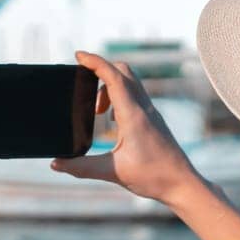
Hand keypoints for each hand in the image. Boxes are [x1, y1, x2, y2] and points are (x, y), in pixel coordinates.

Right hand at [51, 51, 202, 206]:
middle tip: (83, 80)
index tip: (78, 55)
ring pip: (131, 82)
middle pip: (123, 71)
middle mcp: (144, 109)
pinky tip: (112, 119)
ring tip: (96, 109)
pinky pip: (135, 96)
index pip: (113, 77)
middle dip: (101, 69)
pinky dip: (119, 96)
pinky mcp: (154, 120)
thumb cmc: (153, 177)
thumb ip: (81, 167)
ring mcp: (151, 113)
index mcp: (133, 115)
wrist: (182, 184)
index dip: (95, 62)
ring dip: (110, 85)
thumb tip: (56, 164)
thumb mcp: (113, 172)